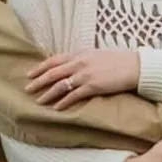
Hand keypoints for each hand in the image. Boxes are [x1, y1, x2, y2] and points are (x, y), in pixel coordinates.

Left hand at [28, 46, 142, 107]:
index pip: (54, 60)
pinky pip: (73, 95)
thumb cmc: (117, 60)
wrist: (134, 66)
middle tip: (27, 89)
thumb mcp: (96, 55)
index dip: (40, 68)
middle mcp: (79, 63)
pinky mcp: (92, 86)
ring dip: (48, 94)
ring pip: (60, 85)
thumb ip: (81, 59)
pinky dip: (63, 102)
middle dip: (38, 81)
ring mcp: (85, 75)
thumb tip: (70, 66)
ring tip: (39, 101)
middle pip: (53, 73)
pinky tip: (56, 108)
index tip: (29, 74)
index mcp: (79, 54)